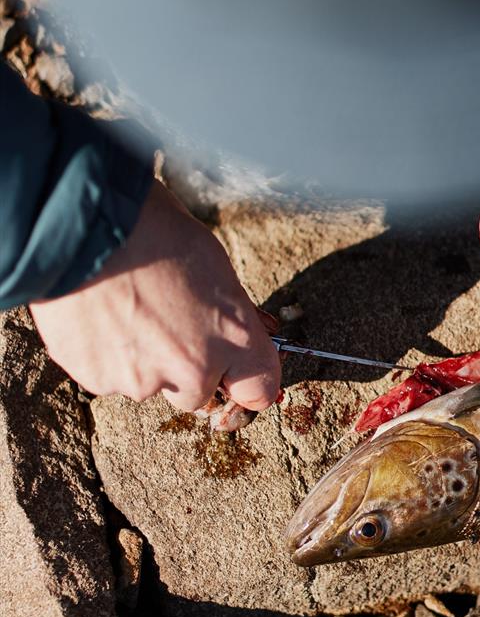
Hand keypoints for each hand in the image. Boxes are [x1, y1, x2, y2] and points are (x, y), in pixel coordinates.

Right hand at [30, 180, 281, 415]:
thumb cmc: (152, 227)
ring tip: (121, 307)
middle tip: (162, 321)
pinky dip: (103, 353)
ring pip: (146, 383)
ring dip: (139, 357)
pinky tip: (96, 314)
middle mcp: (192, 369)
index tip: (234, 371)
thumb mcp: (212, 261)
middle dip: (183, 366)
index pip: (259, 389)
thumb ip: (224, 311)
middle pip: (197, 392)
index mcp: (233, 337)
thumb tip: (223, 327)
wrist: (83, 224)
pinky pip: (106, 374)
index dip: (245, 380)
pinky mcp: (97, 379)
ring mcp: (142, 380)